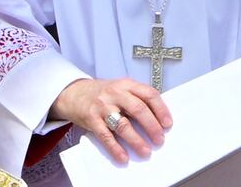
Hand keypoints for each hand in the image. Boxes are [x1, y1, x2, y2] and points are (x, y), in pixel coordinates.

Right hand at [50, 77, 171, 162]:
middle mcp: (114, 93)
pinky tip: (123, 156)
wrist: (73, 93)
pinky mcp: (91, 119)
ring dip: (136, 140)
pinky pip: (105, 135)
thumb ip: (135, 98)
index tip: (168, 124)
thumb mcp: (119, 88)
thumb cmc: (101, 93)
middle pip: (138, 109)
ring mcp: (102, 106)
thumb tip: (157, 120)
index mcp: (125, 84)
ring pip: (122, 124)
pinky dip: (115, 148)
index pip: (148, 94)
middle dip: (151, 126)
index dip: (160, 109)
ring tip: (145, 151)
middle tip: (160, 139)